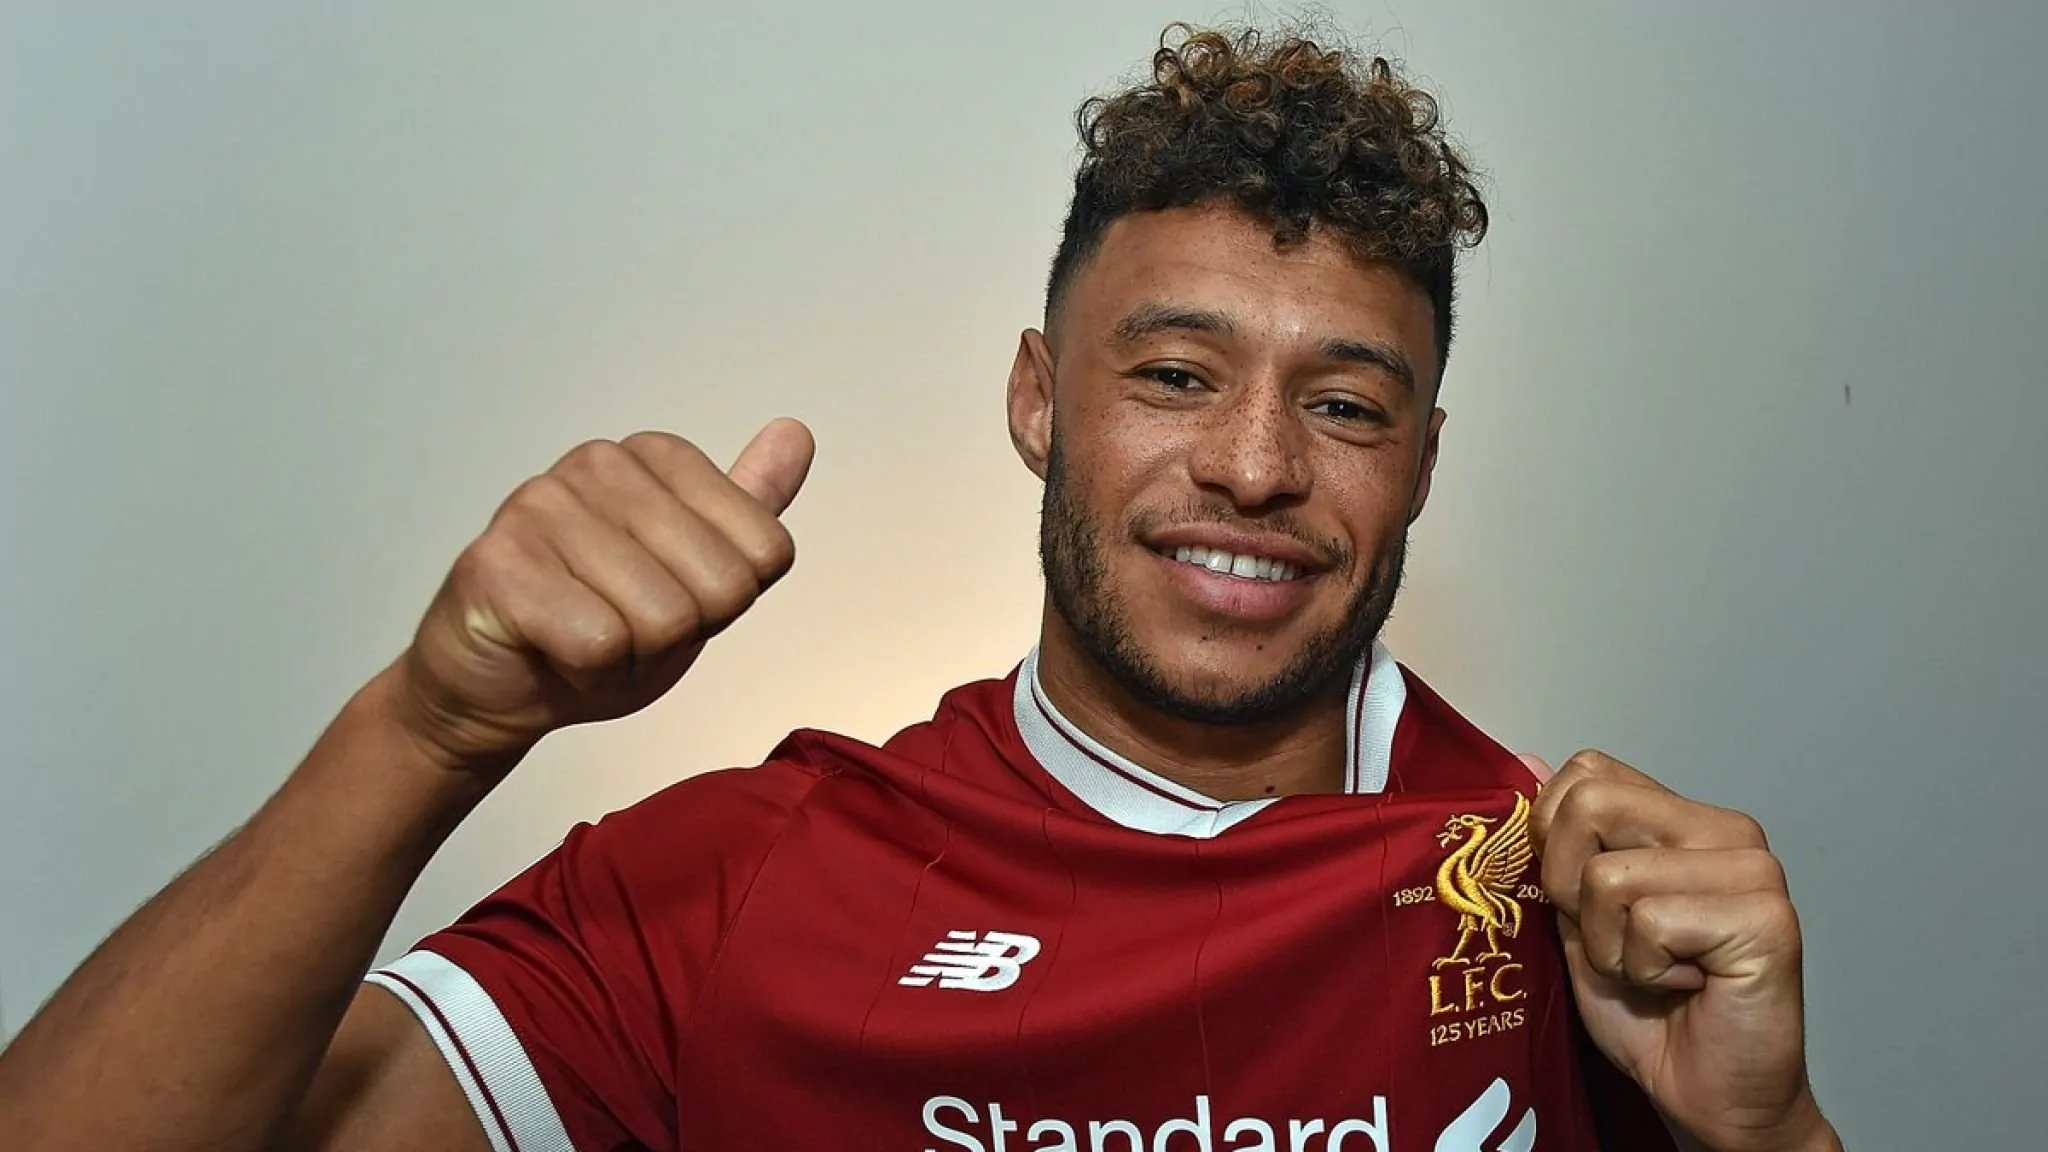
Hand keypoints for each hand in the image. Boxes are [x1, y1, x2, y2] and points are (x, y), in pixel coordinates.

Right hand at [393, 419, 814, 772]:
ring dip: (632, 658)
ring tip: (585, 639)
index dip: (723, 605)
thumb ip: (749, 510)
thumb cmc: (592, 631)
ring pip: (664, 618)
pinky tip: (554, 652)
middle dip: (681, 636)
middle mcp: (601, 463)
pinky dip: (589, 674)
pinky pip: (600, 643)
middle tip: (623, 629)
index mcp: (657, 456)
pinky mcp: (501, 561)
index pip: (767, 552)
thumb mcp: (696, 575)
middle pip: (722, 586)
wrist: (495, 689)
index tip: (665, 599)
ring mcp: (543, 504)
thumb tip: (796, 434)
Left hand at [1525, 750, 1838, 1151]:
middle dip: (1570, 889)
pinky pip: (1649, 922)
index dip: (1554, 840)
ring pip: (1610, 876)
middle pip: (1589, 807)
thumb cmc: (1652, 1014)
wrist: (1711, 1096)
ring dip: (1609, 945)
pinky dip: (1644, 969)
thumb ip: (1555, 845)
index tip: (1581, 901)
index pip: (1587, 773)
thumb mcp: (1579, 920)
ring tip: (1655, 970)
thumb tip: (1525, 762)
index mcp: (1683, 820)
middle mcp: (1726, 831)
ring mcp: (1754, 869)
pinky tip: (1686, 985)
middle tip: (1617, 941)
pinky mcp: (1766, 917)